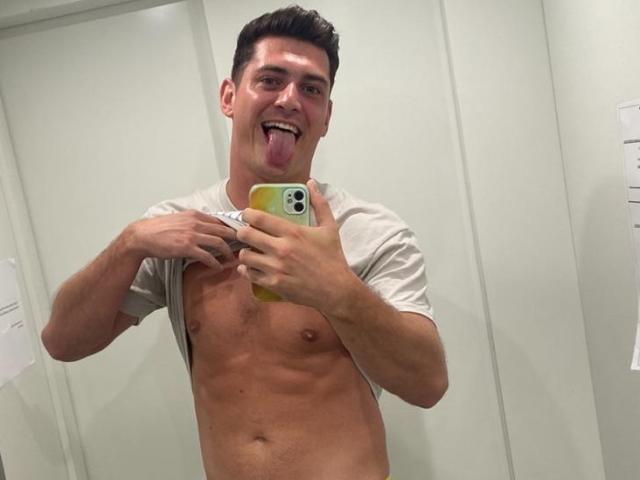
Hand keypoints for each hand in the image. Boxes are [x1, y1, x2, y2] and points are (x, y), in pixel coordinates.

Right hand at [127, 210, 236, 271]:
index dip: (231, 228)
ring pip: (219, 242)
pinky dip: (215, 262)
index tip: (238, 235)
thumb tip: (206, 226)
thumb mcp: (180, 218)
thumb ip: (194, 221)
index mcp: (195, 214)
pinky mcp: (187, 247)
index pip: (219, 220)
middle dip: (236, 239)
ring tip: (231, 258)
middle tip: (243, 246)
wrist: (143, 235)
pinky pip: (207, 256)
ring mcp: (192, 235)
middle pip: (223, 230)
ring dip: (227, 252)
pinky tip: (218, 266)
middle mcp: (196, 222)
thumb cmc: (159, 228)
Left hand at [236, 179, 355, 310]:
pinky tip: (251, 268)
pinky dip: (247, 271)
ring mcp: (276, 268)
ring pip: (245, 256)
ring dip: (245, 252)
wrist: (336, 289)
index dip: (247, 214)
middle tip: (246, 233)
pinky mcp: (274, 284)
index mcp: (293, 232)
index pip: (259, 218)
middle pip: (246, 235)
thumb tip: (311, 184)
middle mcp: (281, 249)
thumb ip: (319, 204)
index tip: (247, 214)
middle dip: (242, 232)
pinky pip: (250, 275)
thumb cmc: (333, 258)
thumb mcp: (330, 227)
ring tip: (250, 251)